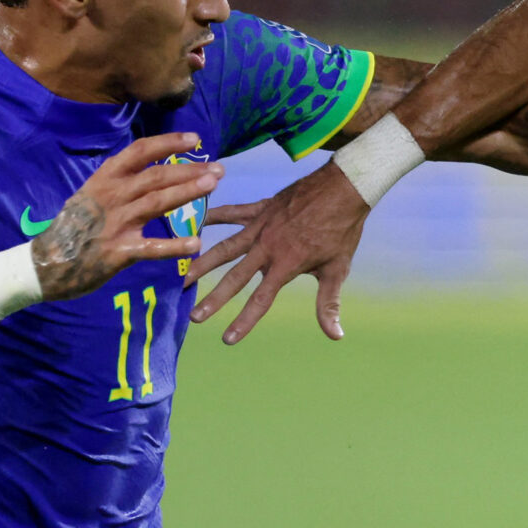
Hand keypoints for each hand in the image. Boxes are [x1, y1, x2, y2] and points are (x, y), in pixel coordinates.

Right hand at [32, 134, 222, 301]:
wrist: (45, 263)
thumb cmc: (73, 227)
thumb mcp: (91, 195)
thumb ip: (120, 184)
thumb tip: (154, 170)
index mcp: (105, 179)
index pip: (140, 152)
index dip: (168, 143)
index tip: (195, 140)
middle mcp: (111, 196)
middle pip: (156, 176)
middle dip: (189, 170)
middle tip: (218, 169)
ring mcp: (115, 223)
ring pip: (157, 202)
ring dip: (187, 192)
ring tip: (213, 185)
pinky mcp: (119, 251)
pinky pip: (152, 247)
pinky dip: (175, 246)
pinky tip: (196, 243)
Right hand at [184, 161, 369, 343]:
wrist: (344, 188)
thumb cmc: (342, 231)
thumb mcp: (337, 269)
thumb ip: (328, 304)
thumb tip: (336, 335)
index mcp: (286, 264)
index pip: (261, 300)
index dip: (244, 321)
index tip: (227, 339)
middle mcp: (267, 247)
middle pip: (235, 278)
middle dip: (214, 299)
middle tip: (194, 316)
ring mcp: (260, 226)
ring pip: (224, 247)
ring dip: (202, 263)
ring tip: (183, 276)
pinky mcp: (260, 208)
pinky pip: (231, 213)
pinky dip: (213, 217)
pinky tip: (195, 223)